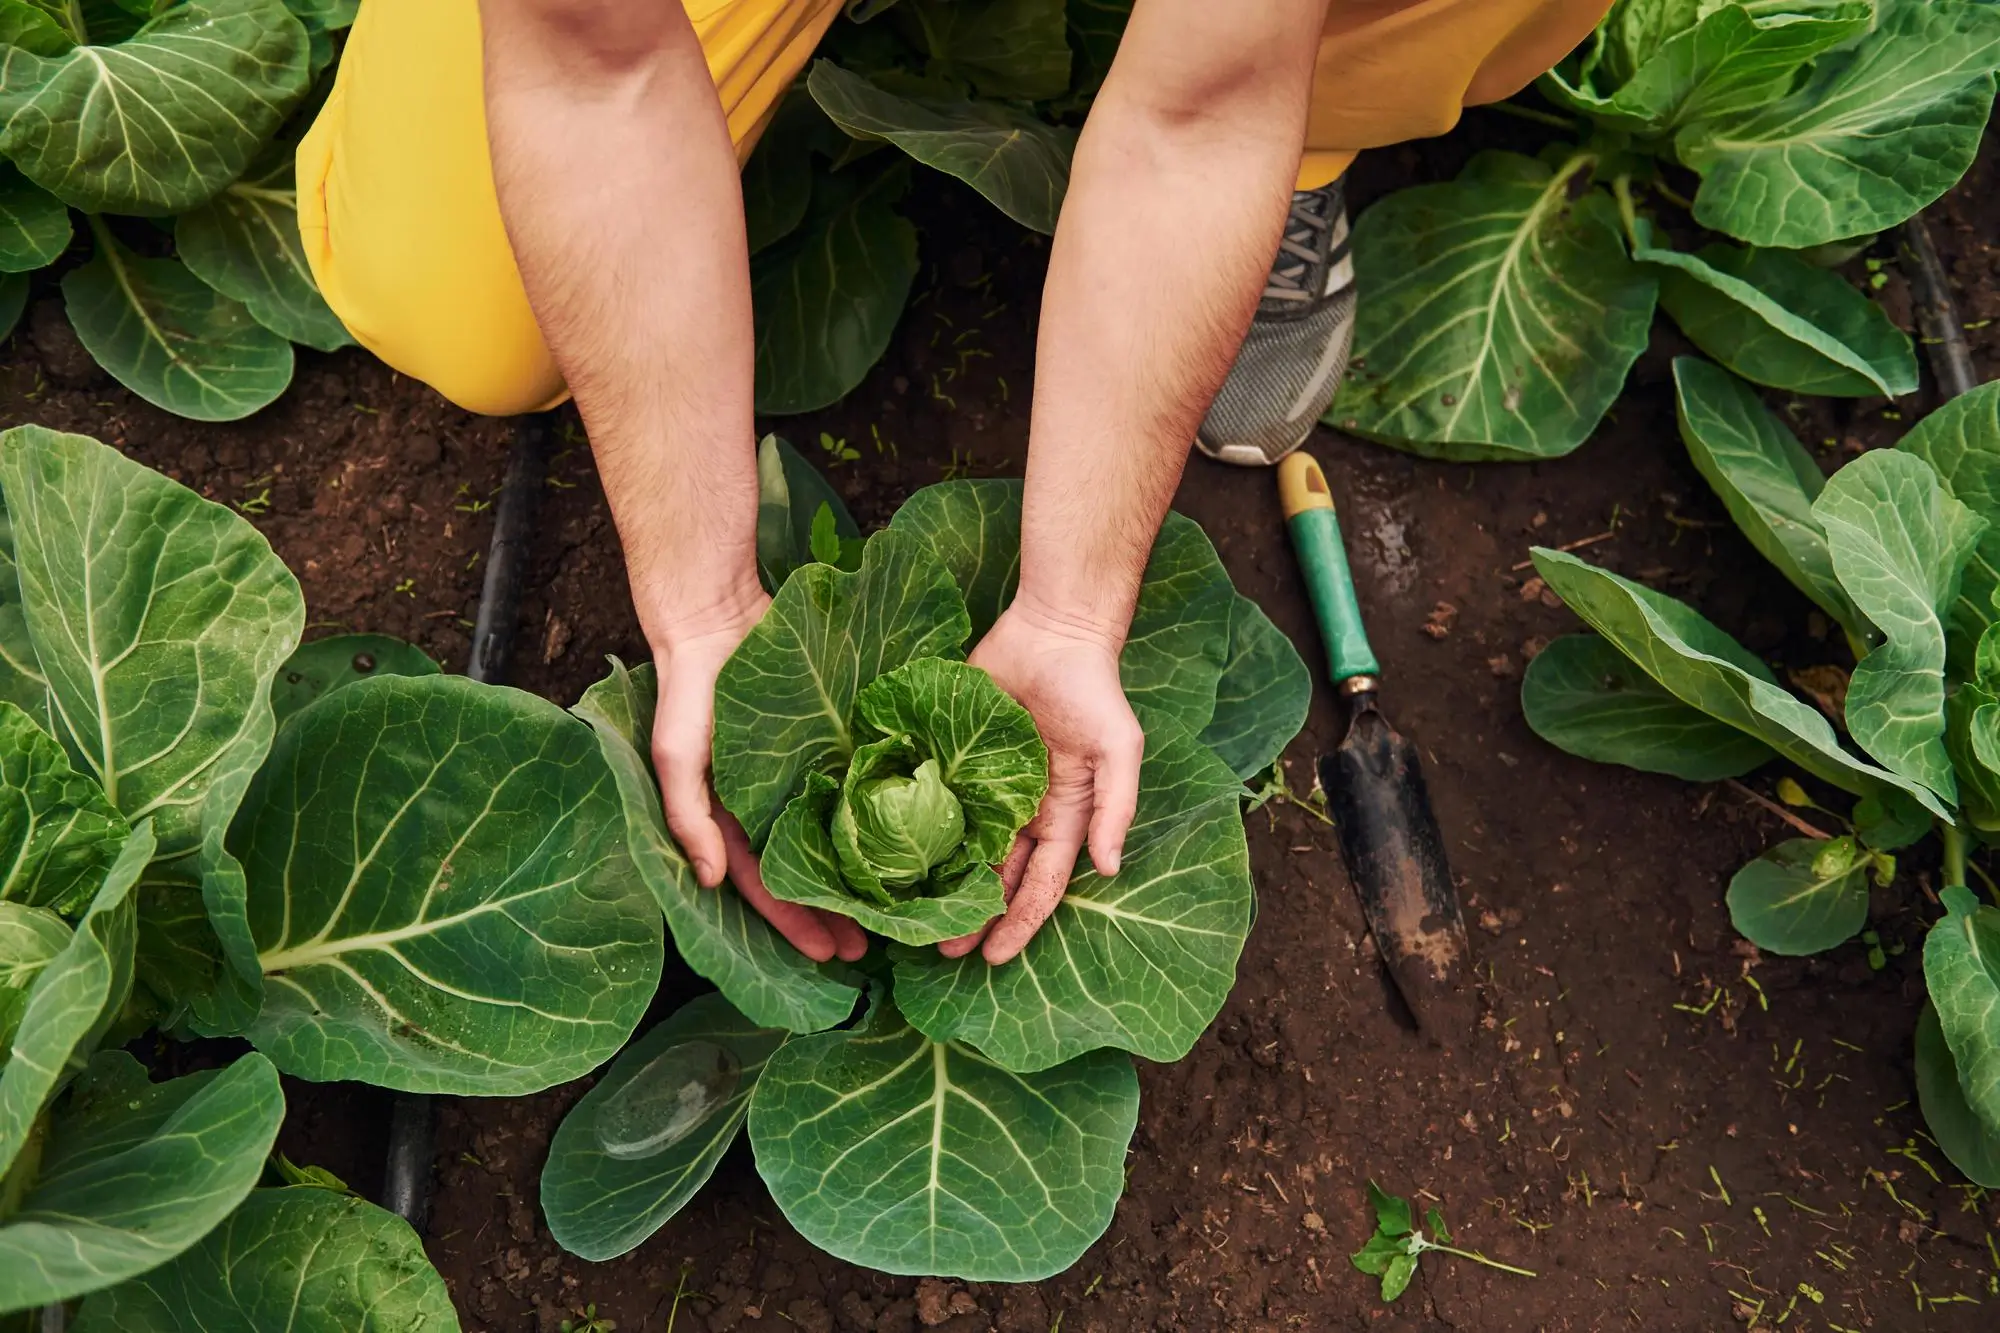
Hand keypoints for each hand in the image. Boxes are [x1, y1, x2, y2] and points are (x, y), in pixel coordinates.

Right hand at [651, 588, 867, 964]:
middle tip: (874, 949)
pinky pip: (858, 788)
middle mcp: (771, 805)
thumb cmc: (690, 690)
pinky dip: (880, 818)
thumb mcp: (678, 755)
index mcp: (734, 818)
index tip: (830, 955)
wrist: (720, 615)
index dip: (795, 923)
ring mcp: (803, 775)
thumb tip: (710, 882)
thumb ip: (688, 816)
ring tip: (899, 910)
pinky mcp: (831, 744)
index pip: (767, 885)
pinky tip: (912, 842)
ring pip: (839, 838)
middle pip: (810, 872)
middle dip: (837, 914)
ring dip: (864, 876)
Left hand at [941, 600, 1144, 965]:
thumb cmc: (1093, 691)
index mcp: (1062, 817)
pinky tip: (892, 861)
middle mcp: (1023, 812)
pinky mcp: (953, 761)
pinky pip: (933, 802)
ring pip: (961, 851)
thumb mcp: (1118, 749)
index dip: (1020, 923)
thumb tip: (1111, 868)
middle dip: (975, 918)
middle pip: (996, 878)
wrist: (1051, 632)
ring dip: (943, 887)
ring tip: (915, 920)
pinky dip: (916, 833)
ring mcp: (986, 789)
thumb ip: (1116, 807)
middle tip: (943, 952)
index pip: (1041, 884)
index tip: (995, 958)